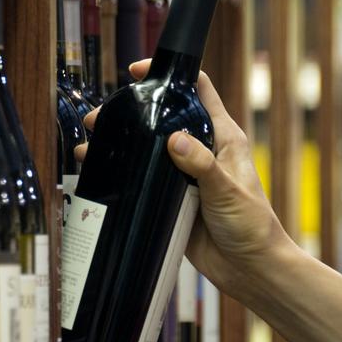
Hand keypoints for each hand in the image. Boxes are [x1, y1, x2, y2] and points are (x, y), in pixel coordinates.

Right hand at [75, 59, 292, 295]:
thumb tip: (174, 139)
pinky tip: (99, 172)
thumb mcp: (228, 191)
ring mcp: (183, 175)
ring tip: (89, 143)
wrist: (248, 269)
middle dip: (130, 112)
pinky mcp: (171, 198)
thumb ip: (202, 165)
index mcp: (222, 138)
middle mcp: (201, 151)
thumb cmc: (251, 226)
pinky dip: (122, 172)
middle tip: (100, 116)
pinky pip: (143, 178)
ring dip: (120, 142)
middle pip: (163, 118)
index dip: (171, 75)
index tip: (139, 72)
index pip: (198, 91)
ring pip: (147, 148)